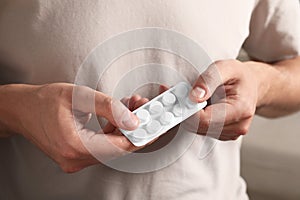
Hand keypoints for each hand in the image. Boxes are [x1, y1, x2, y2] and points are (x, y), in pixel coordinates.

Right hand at [0, 83, 143, 171]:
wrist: (21, 109)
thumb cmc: (44, 101)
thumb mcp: (80, 97)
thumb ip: (109, 108)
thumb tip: (133, 121)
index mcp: (74, 145)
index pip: (119, 147)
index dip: (140, 136)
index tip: (154, 126)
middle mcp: (75, 159)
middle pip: (117, 149)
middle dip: (133, 128)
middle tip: (143, 109)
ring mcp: (75, 160)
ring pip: (111, 147)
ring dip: (123, 128)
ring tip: (130, 106)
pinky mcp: (76, 155)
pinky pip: (102, 146)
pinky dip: (112, 132)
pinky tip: (117, 116)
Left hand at [187, 60, 257, 140]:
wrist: (250, 84)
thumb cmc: (238, 76)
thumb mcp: (225, 68)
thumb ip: (208, 80)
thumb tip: (194, 97)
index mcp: (241, 109)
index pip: (206, 120)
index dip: (190, 110)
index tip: (183, 98)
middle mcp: (238, 125)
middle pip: (201, 126)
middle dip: (189, 111)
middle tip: (187, 95)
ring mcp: (231, 133)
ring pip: (199, 129)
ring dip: (192, 115)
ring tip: (199, 99)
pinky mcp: (223, 134)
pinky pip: (201, 130)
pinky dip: (197, 119)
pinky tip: (203, 107)